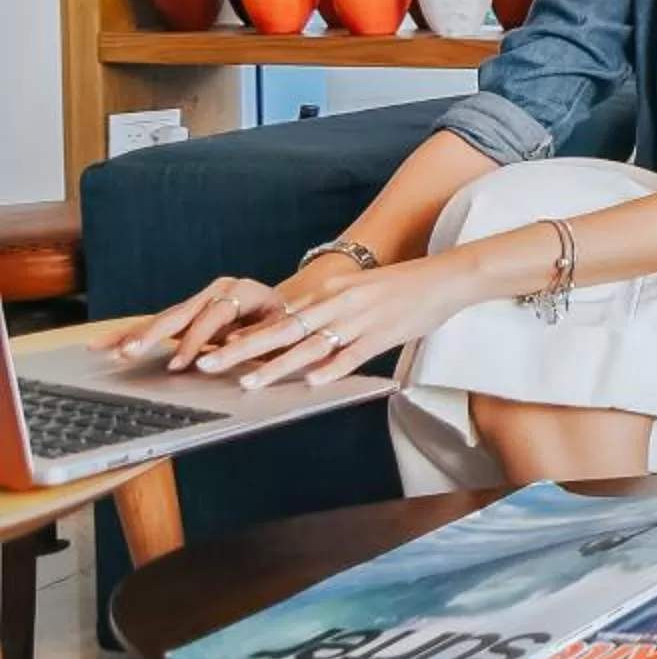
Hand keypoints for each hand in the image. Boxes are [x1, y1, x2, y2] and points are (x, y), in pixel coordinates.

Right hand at [102, 273, 310, 372]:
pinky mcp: (186, 313)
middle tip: (130, 352)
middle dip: (153, 335)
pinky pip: (156, 324)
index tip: (180, 363)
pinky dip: (130, 334)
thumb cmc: (289, 322)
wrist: (288, 307)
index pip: (214, 316)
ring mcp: (199, 300)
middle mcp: (217, 291)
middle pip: (180, 314)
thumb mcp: (284, 330)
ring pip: (162, 318)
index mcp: (243, 291)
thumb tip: (231, 342)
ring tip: (106, 349)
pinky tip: (103, 344)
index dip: (196, 341)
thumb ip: (259, 336)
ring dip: (134, 335)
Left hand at [190, 253, 490, 388]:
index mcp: (330, 293)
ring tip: (248, 383)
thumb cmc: (403, 287)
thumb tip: (301, 335)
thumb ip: (330, 311)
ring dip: (276, 366)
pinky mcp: (383, 335)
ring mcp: (360, 320)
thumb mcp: (358, 292)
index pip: (279, 316)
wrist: (446, 276)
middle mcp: (338, 304)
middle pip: (282, 330)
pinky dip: (331, 369)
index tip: (213, 347)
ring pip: (310, 346)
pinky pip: (352, 354)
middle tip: (208, 364)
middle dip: (242, 350)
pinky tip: (312, 382)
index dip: (245, 334)